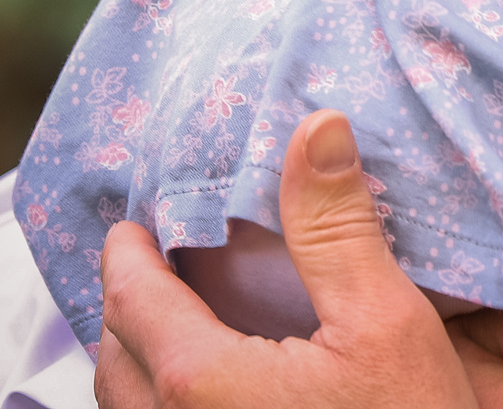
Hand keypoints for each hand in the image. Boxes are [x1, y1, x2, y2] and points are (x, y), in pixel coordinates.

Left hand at [96, 107, 502, 406]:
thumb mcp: (388, 321)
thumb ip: (337, 224)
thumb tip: (313, 122)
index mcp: (199, 381)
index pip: (132, 294)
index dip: (130, 248)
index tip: (137, 219)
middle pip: (114, 357)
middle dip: (125, 303)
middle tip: (151, 262)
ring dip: (135, 362)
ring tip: (169, 326)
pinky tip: (209, 398)